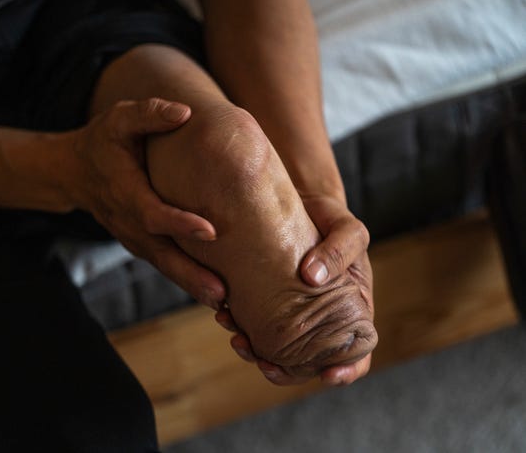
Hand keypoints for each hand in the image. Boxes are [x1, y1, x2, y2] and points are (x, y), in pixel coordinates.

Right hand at [66, 98, 225, 306]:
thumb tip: (184, 113)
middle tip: (221, 293)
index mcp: (125, 191)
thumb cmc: (102, 143)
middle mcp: (129, 223)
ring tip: (224, 305)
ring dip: (191, 285)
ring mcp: (134, 238)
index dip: (179, 223)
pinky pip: (165, 265)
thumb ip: (149, 114)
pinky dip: (186, 281)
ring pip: (164, 266)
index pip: (153, 213)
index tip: (210, 231)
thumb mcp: (119, 119)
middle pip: (161, 254)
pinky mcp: (142, 244)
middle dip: (190, 275)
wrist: (74, 173)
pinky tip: (213, 295)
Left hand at [215, 194, 373, 385]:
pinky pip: (251, 322)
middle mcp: (319, 321)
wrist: (301, 203)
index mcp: (350, 314)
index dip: (344, 372)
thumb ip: (339, 251)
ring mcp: (290, 314)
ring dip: (255, 352)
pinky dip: (238, 324)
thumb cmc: (333, 220)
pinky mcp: (265, 301)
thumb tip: (311, 277)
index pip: (356, 355)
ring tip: (238, 339)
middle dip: (284, 371)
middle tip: (265, 363)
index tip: (328, 376)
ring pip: (273, 349)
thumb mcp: (349, 231)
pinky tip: (224, 313)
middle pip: (305, 363)